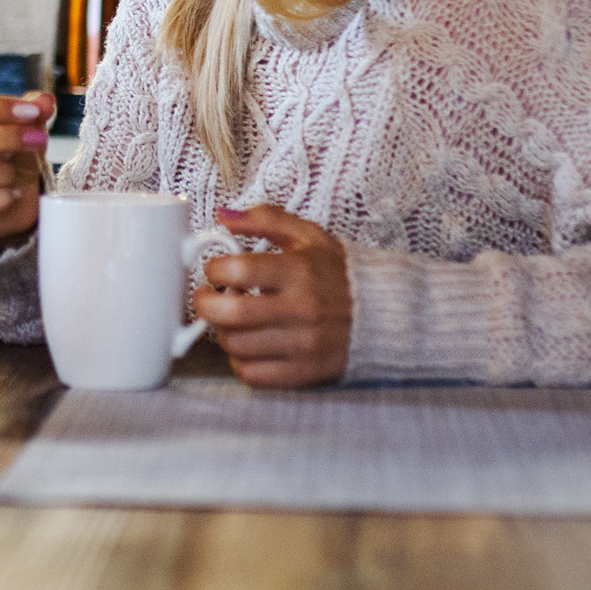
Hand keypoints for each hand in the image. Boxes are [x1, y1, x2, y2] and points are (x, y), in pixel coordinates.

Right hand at [0, 89, 54, 247]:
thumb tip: (45, 100)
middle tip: (38, 141)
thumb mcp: (24, 129)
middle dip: (7, 137)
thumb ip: (33, 111)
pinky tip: (13, 194)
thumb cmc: (10, 157)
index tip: (33, 113)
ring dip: (9, 172)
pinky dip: (3, 197)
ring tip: (20, 174)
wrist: (9, 202)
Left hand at [191, 205, 351, 387]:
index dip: (214, 269)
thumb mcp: (307, 235)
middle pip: (231, 314)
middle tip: (208, 297)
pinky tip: (248, 345)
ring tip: (231, 320)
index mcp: (300, 271)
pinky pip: (253, 375)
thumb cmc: (337, 272)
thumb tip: (223, 215)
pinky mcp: (306, 372)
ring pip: (237, 346)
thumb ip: (264, 219)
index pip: (238, 270)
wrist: (385, 313)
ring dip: (223, 332)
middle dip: (205, 305)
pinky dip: (240, 361)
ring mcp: (304, 345)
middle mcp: (302, 309)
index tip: (215, 269)